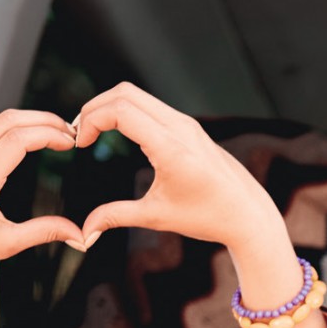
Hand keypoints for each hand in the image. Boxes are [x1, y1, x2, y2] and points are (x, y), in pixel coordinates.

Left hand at [0, 110, 80, 289]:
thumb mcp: (5, 244)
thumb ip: (44, 232)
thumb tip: (79, 235)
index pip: (18, 140)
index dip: (49, 134)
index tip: (70, 143)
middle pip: (7, 121)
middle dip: (43, 120)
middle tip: (68, 131)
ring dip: (26, 122)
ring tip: (52, 134)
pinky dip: (8, 131)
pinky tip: (26, 142)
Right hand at [74, 82, 287, 268]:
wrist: (248, 214)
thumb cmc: (208, 217)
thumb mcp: (157, 217)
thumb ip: (116, 217)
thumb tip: (84, 234)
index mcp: (172, 148)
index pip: (121, 111)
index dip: (91, 120)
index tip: (79, 143)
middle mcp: (180, 128)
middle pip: (125, 93)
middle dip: (94, 107)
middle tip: (78, 132)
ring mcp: (187, 124)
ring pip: (138, 95)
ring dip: (110, 107)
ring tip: (92, 132)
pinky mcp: (190, 127)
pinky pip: (152, 106)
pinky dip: (128, 111)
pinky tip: (117, 132)